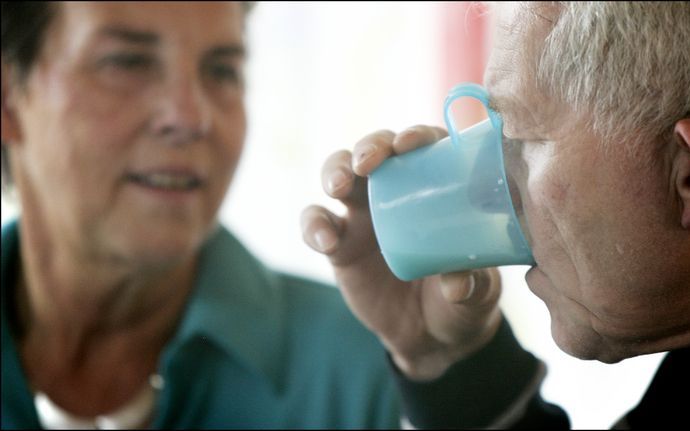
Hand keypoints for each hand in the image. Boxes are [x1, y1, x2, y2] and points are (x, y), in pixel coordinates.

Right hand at [301, 125, 502, 380]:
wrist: (428, 337)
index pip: (425, 146)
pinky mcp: (338, 244)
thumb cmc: (462, 300)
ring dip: (334, 171)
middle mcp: (395, 193)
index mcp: (435, 188)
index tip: (410, 144)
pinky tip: (324, 239)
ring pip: (338, 175)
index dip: (415, 135)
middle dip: (368, 146)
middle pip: (375, 150)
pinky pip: (316, 224)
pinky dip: (313, 225)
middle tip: (368, 162)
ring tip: (338, 186)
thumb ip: (472, 284)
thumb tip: (456, 283)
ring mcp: (362, 216)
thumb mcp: (478, 292)